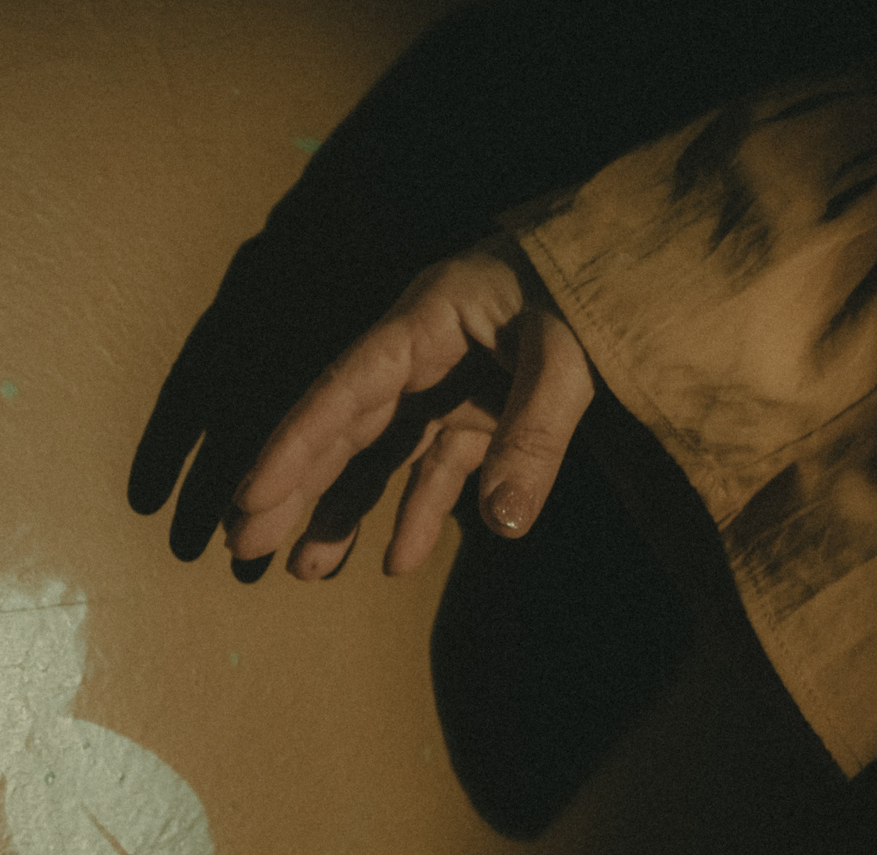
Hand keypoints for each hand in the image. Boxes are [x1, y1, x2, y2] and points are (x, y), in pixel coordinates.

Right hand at [224, 242, 594, 578]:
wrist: (632, 260)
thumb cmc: (591, 289)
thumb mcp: (570, 356)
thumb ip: (535, 436)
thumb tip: (503, 524)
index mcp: (424, 323)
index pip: (345, 392)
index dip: (295, 446)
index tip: (251, 496)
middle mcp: (420, 358)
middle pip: (343, 430)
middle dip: (294, 489)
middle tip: (243, 545)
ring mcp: (447, 388)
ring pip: (378, 457)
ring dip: (342, 511)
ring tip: (305, 571)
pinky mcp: (477, 413)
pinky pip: (435, 470)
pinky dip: (417, 513)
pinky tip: (395, 560)